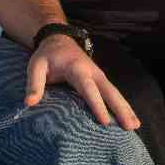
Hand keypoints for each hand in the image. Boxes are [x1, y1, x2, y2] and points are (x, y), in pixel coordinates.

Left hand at [25, 33, 139, 130]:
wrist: (58, 39)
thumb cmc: (47, 56)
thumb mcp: (36, 65)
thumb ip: (34, 84)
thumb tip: (29, 104)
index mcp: (77, 69)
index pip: (88, 89)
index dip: (97, 105)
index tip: (105, 122)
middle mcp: (93, 72)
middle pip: (110, 91)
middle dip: (121, 109)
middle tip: (130, 126)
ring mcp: (99, 75)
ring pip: (115, 93)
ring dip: (126, 108)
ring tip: (135, 126)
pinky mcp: (100, 79)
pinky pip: (113, 93)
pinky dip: (123, 105)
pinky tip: (130, 118)